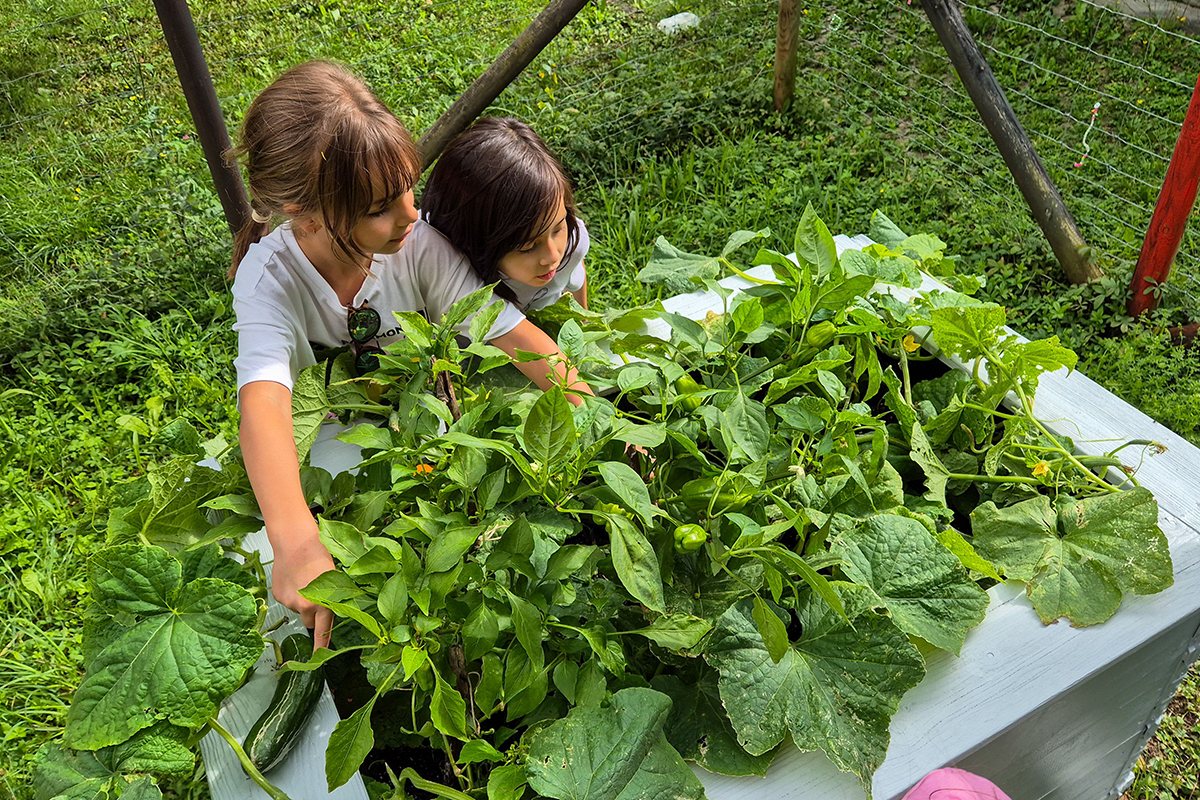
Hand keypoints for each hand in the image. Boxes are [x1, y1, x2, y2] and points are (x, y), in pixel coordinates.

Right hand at [269, 518, 335, 652]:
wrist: (295, 541)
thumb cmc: (319, 555)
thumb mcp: (335, 578)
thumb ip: (333, 599)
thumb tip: (334, 610)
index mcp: (323, 604)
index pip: (323, 632)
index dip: (321, 647)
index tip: (319, 660)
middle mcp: (305, 607)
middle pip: (309, 623)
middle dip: (313, 615)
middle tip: (316, 597)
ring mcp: (289, 602)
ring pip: (298, 610)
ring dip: (302, 602)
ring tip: (305, 580)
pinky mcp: (278, 596)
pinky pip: (288, 601)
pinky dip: (291, 594)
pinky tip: (294, 578)